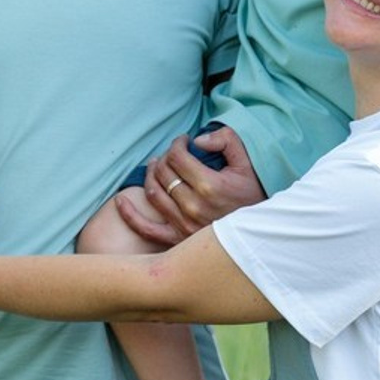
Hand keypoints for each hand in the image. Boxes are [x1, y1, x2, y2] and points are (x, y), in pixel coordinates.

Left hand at [116, 126, 264, 244]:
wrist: (260, 235)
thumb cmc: (254, 196)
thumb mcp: (249, 163)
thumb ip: (227, 140)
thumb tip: (198, 140)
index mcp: (210, 186)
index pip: (178, 157)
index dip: (177, 144)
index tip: (184, 142)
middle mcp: (193, 206)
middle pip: (164, 172)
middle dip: (166, 157)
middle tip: (173, 154)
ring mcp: (183, 225)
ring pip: (153, 193)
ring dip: (150, 175)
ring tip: (156, 166)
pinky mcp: (177, 239)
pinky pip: (146, 229)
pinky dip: (129, 214)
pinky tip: (119, 201)